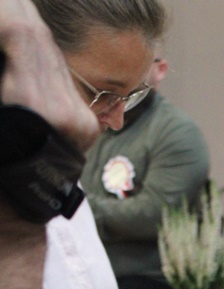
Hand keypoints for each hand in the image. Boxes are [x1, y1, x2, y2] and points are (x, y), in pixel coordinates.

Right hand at [0, 0, 98, 150]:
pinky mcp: (88, 126)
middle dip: (20, 16)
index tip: (4, 5)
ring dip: (34, 37)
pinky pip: (65, 81)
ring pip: (54, 59)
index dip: (8, 12)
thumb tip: (9, 39)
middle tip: (8, 6)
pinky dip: (46, 63)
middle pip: (40, 42)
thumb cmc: (0, 163)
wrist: (22, 207)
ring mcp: (79, 118)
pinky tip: (33, 54)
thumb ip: (4, 76)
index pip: (22, 34)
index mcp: (29, 104)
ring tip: (16, 22)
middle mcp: (60, 109)